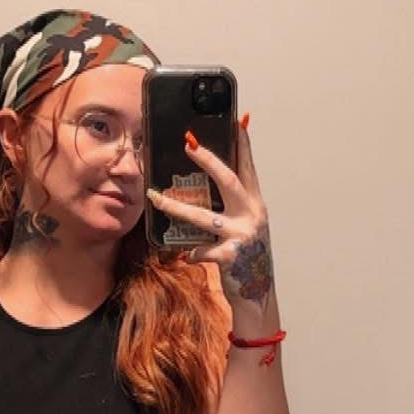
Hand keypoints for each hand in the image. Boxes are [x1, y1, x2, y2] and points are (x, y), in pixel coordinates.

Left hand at [146, 115, 275, 314]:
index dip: (243, 144)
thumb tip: (211, 184)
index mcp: (255, 205)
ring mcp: (242, 236)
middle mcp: (251, 216)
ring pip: (204, 217)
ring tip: (155, 197)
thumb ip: (234, 206)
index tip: (236, 120)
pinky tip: (187, 255)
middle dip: (209, 161)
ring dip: (177, 208)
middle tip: (189, 144)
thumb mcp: (246, 227)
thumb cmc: (247, 257)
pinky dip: (193, 253)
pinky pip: (203, 251)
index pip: (248, 168)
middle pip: (228, 181)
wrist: (258, 293)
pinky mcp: (230, 256)